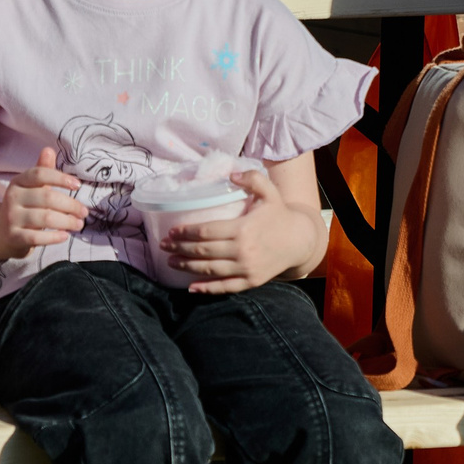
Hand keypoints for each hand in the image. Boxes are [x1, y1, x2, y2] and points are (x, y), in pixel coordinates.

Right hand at [3, 146, 85, 253]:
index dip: (60, 178)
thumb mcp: (31, 188)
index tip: (78, 185)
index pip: (40, 174)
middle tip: (84, 212)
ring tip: (79, 224)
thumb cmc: (24, 207)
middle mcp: (12, 197)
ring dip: (67, 221)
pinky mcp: (13, 236)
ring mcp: (11, 218)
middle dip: (70, 205)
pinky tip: (65, 236)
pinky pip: (36, 237)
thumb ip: (42, 171)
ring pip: (45, 218)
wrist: (0, 233)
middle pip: (47, 197)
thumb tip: (48, 149)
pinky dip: (53, 237)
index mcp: (18, 182)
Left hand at [163, 168, 322, 293]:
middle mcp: (242, 250)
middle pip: (203, 251)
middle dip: (179, 249)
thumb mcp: (269, 192)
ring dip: (186, 266)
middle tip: (164, 246)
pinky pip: (225, 287)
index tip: (172, 232)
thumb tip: (230, 175)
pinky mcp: (251, 281)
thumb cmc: (280, 214)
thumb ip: (251, 179)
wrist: (299, 241)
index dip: (186, 232)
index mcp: (243, 228)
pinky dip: (207, 289)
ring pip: (209, 270)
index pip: (206, 231)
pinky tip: (191, 287)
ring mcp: (246, 268)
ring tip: (171, 262)